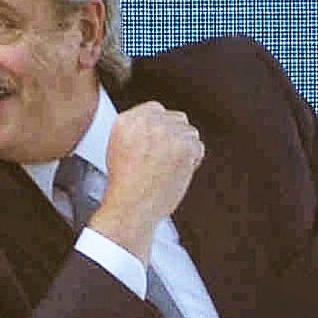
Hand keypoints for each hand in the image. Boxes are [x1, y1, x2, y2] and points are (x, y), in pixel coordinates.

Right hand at [85, 103, 202, 254]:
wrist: (131, 208)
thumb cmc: (125, 187)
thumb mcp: (118, 148)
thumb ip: (138, 130)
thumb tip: (160, 123)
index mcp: (127, 120)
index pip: (156, 109)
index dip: (162, 128)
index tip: (161, 143)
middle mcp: (147, 121)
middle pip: (177, 119)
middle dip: (175, 138)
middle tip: (165, 160)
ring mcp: (167, 133)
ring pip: (189, 133)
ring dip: (184, 149)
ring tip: (167, 169)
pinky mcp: (184, 147)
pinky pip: (198, 148)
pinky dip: (192, 162)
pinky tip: (175, 174)